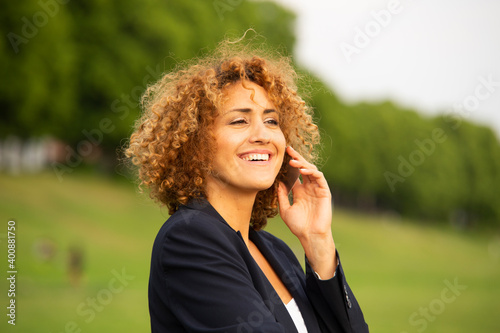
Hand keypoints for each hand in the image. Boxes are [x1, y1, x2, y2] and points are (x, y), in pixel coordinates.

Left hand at [277, 146, 336, 277]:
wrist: (310, 236)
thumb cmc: (298, 226)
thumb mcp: (285, 209)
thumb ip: (282, 196)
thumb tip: (277, 182)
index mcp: (300, 191)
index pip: (295, 173)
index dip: (290, 164)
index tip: (282, 155)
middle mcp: (309, 188)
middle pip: (303, 168)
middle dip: (297, 158)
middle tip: (289, 149)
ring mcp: (317, 189)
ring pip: (311, 170)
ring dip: (303, 164)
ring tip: (293, 161)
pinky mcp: (325, 192)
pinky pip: (319, 178)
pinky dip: (312, 172)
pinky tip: (303, 170)